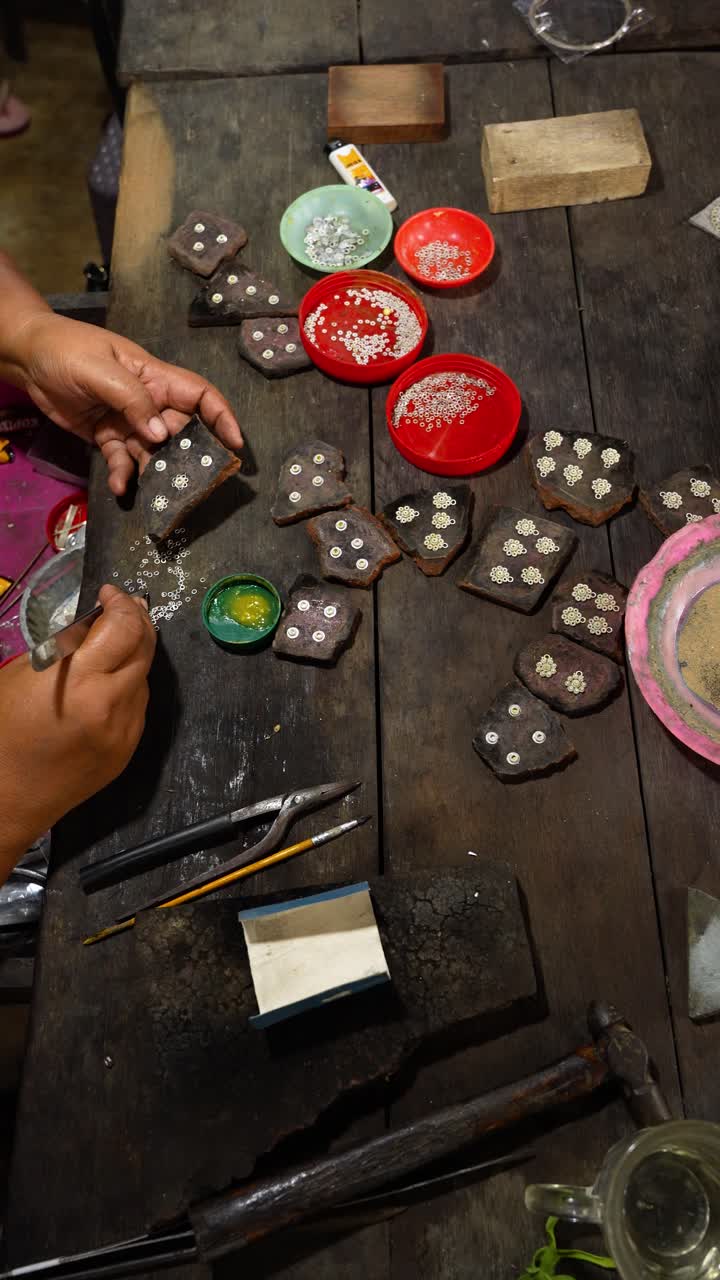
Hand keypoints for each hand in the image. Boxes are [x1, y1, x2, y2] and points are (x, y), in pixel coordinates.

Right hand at [0, 586, 155, 882]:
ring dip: (135, 653)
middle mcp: (111, 704)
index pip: (123, 627)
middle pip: (145, 647)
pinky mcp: (128, 750)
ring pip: (145, 676)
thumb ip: (64, 647)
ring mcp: (125, 730)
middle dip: (137, 621)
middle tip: (123, 607)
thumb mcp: (23, 674)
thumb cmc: (2, 731)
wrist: (7, 797)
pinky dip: (129, 685)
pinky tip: (109, 682)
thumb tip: (94, 624)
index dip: (121, 603)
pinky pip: (139, 705)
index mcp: (80, 681)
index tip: (110, 594)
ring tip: (114, 643)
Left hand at [12, 312, 242, 494]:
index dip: (221, 417)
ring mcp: (128, 420)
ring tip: (158, 495)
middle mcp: (147, 401)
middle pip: (181, 431)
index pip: (199, 395)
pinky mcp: (107, 436)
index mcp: (154, 377)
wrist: (28, 357)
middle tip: (195, 482)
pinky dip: (123, 475)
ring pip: (153, 452)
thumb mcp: (101, 370)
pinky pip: (122, 460)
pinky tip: (119, 486)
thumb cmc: (68, 351)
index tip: (235, 445)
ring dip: (157, 473)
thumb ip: (133, 400)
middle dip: (190, 456)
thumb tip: (162, 435)